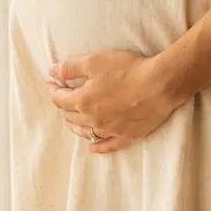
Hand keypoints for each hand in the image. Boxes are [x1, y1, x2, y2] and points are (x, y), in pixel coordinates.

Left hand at [46, 51, 186, 153]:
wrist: (160, 84)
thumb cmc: (129, 70)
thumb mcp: (95, 61)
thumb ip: (71, 68)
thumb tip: (52, 72)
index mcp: (83, 101)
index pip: (60, 99)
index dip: (53, 90)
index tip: (51, 83)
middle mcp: (93, 119)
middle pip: (71, 116)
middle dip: (63, 107)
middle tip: (62, 99)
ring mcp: (110, 130)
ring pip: (85, 133)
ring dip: (75, 127)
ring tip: (71, 121)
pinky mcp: (126, 135)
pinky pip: (107, 146)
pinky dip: (97, 148)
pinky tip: (91, 148)